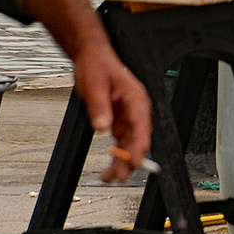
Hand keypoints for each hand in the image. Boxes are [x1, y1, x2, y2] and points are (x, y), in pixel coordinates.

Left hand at [24, 0, 151, 183]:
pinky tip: (110, 166)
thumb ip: (99, 107)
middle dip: (130, 160)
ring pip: (129, 144)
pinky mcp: (118, 119)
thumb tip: (101, 126)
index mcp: (136, 99)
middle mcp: (135, 109)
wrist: (91, 56)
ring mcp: (127, 116)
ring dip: (122, 160)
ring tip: (110, 176)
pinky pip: (120, 141)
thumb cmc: (97, 65)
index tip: (133, 162)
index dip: (139, 146)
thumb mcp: (95, 85)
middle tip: (118, 176)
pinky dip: (116, 154)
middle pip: (137, 139)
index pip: (142, 127)